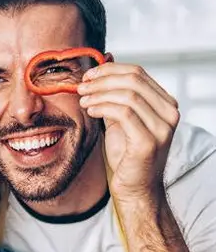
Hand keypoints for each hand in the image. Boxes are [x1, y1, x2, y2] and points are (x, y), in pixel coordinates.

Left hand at [78, 63, 179, 198]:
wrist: (134, 187)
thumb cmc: (126, 154)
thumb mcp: (120, 119)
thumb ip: (115, 96)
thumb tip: (104, 64)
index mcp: (165, 103)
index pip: (138, 73)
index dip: (110, 70)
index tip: (88, 74)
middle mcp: (170, 113)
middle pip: (133, 80)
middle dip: (102, 80)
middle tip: (81, 86)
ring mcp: (162, 127)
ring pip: (128, 95)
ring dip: (100, 94)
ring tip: (83, 99)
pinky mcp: (149, 141)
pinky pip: (124, 114)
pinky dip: (103, 108)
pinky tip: (90, 111)